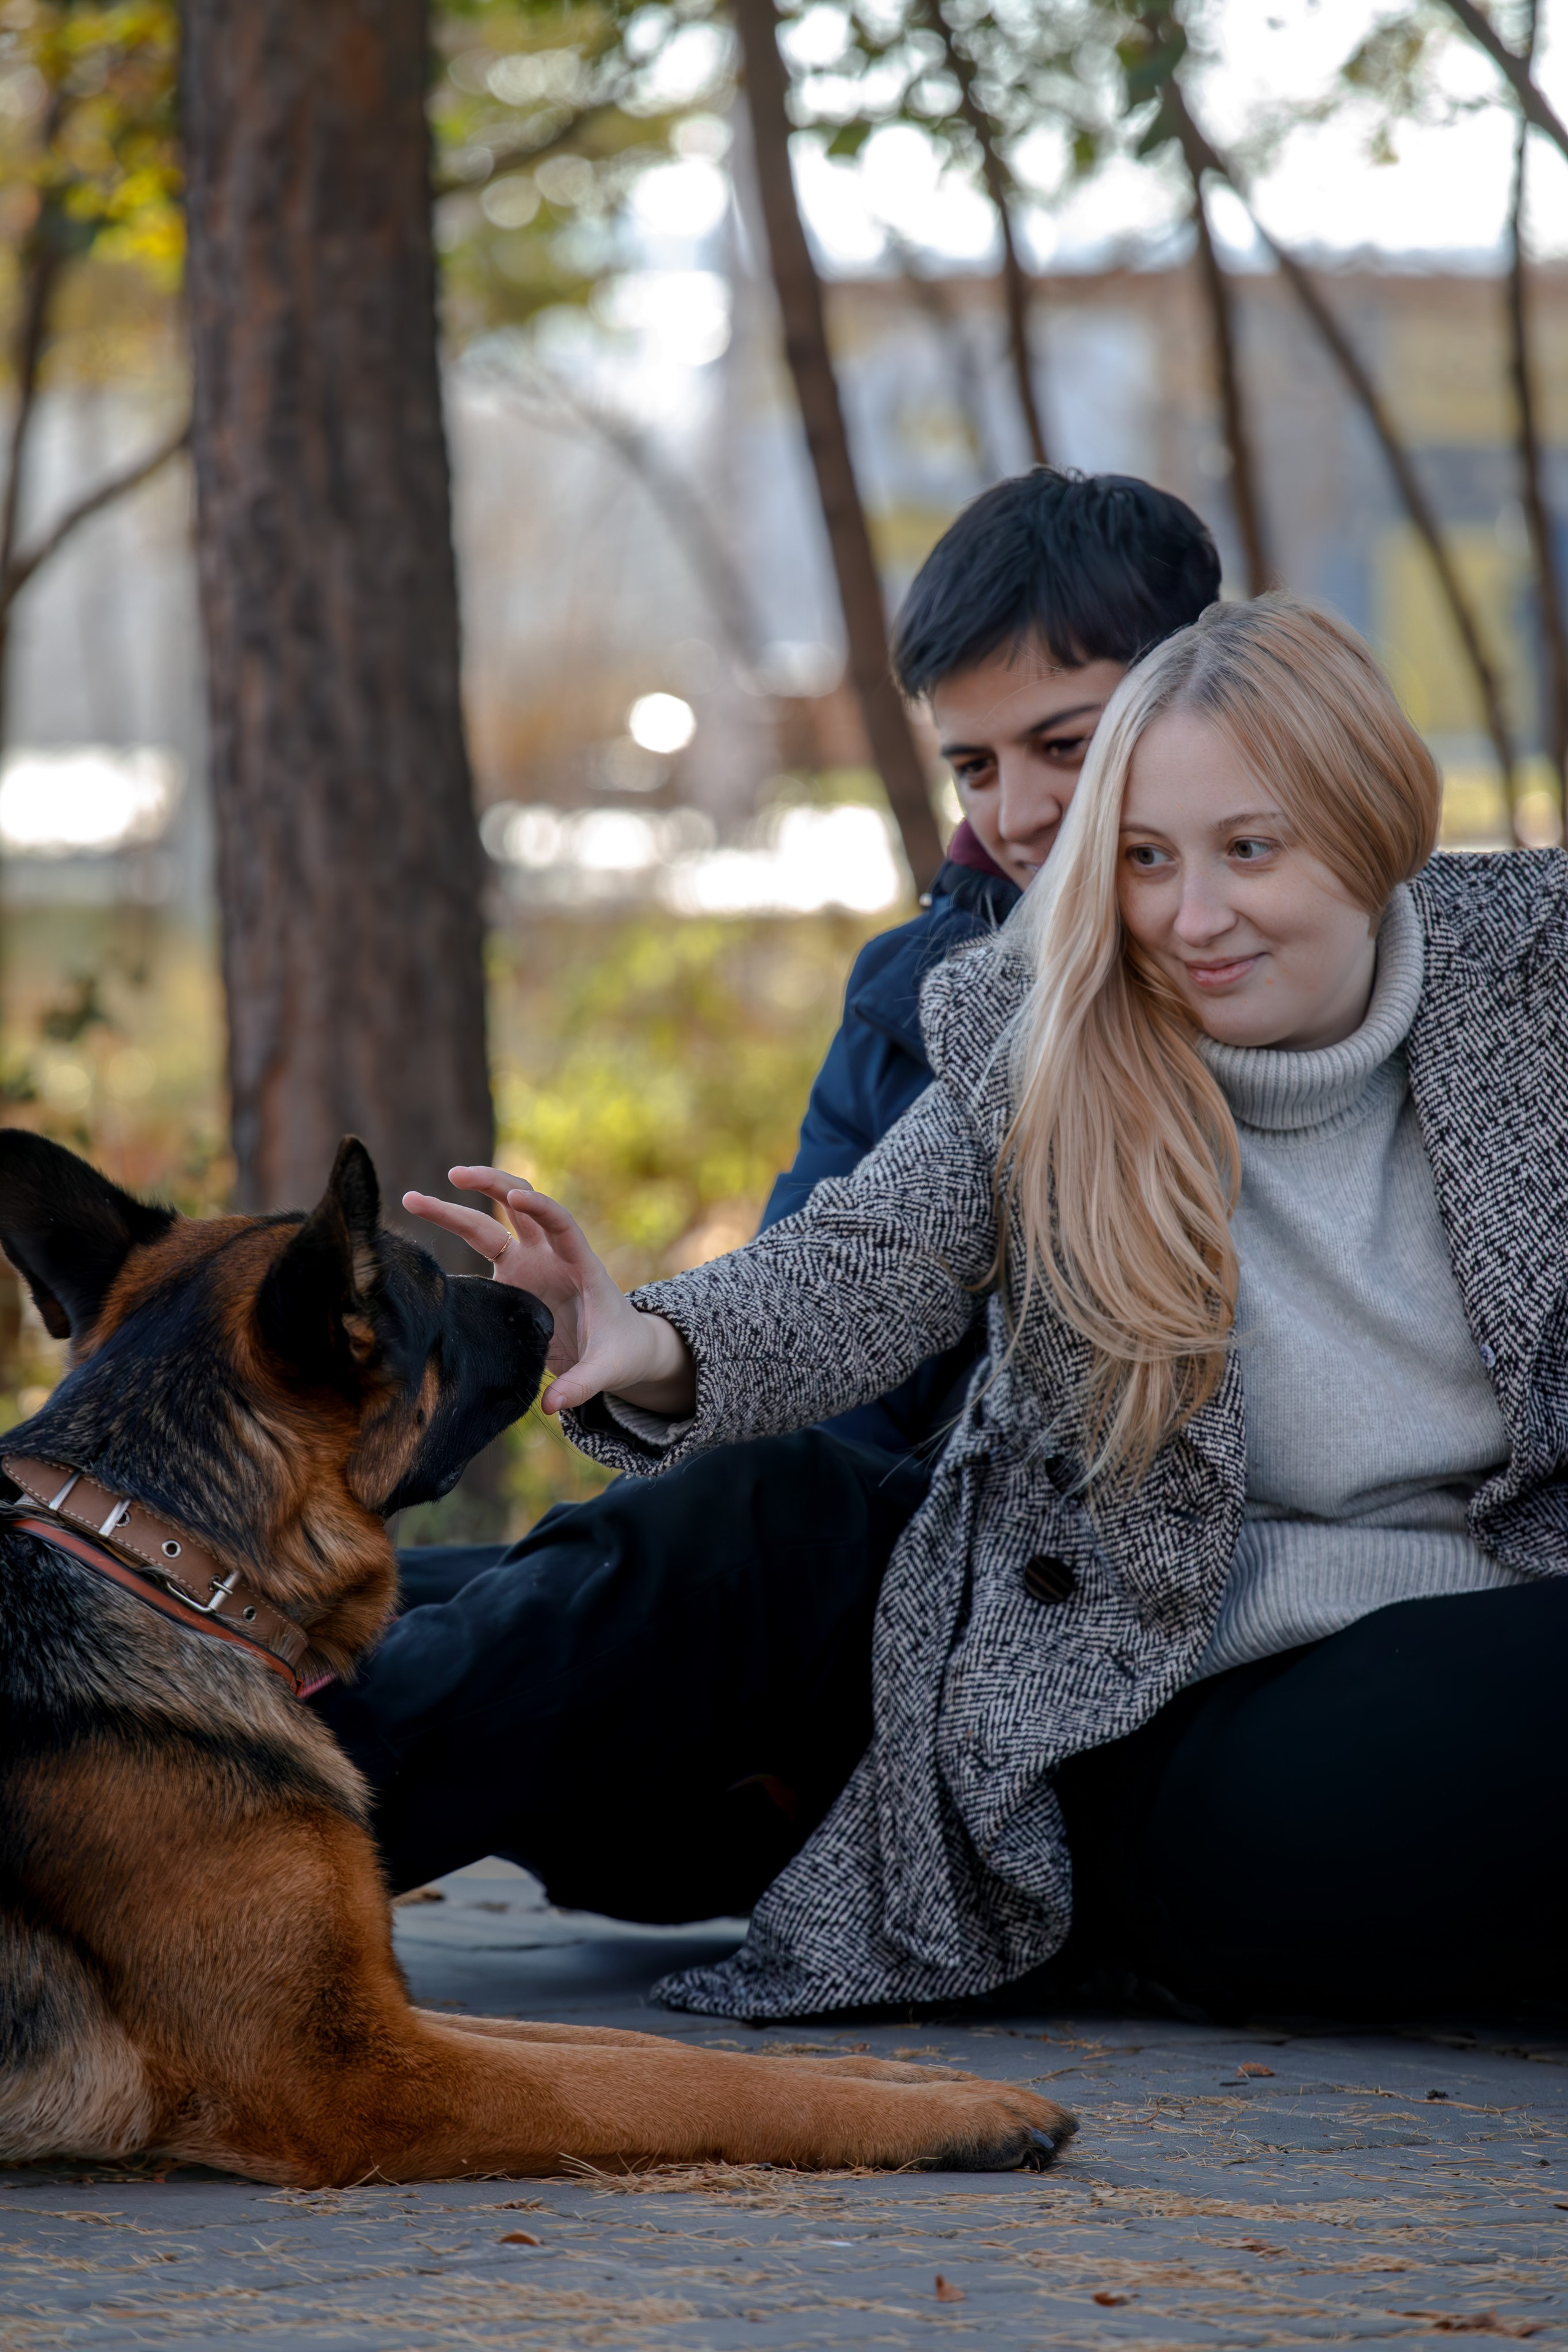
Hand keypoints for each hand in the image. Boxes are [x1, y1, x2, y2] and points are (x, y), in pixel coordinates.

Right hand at [402, 1167, 695, 1417]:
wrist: (620, 1347)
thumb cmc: (618, 1352)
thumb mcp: (607, 1369)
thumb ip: (582, 1385)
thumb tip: (553, 1408)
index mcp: (582, 1265)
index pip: (562, 1224)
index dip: (542, 1207)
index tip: (517, 1196)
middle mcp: (552, 1255)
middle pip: (519, 1206)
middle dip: (490, 1185)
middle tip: (453, 1175)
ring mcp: (529, 1263)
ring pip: (491, 1221)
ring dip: (457, 1207)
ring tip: (413, 1197)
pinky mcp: (511, 1277)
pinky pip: (481, 1248)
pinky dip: (454, 1234)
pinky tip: (419, 1228)